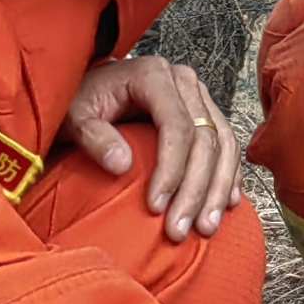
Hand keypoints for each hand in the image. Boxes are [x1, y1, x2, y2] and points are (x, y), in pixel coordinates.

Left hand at [61, 53, 240, 240]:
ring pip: (224, 145)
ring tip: (205, 226)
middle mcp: (184, 82)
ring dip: (217, 190)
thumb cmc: (81, 101)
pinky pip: (227, 147)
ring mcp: (199, 97)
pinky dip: (227, 177)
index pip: (177, 126)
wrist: (92, 88)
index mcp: (153, 75)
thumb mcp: (76, 117)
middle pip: (205, 139)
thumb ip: (94, 137)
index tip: (156, 207)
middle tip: (180, 228)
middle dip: (196, 190)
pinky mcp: (206, 114)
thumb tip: (122, 164)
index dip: (172, 170)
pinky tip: (225, 204)